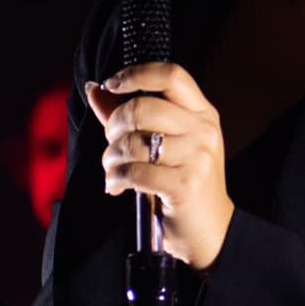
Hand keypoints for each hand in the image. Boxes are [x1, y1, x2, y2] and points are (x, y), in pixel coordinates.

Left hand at [86, 63, 233, 270]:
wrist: (210, 231)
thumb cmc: (182, 184)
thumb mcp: (164, 145)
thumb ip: (129, 116)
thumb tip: (95, 89)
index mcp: (202, 113)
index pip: (171, 74)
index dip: (137, 74)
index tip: (111, 83)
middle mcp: (203, 130)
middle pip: (143, 107)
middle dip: (114, 125)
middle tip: (111, 144)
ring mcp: (198, 157)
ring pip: (133, 142)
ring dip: (111, 158)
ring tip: (113, 170)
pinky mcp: (185, 184)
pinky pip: (134, 171)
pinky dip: (115, 179)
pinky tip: (116, 186)